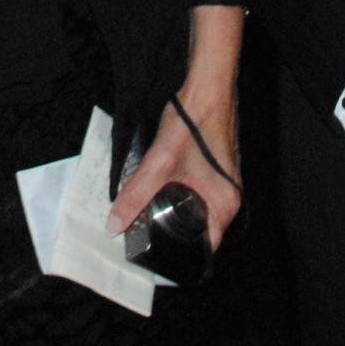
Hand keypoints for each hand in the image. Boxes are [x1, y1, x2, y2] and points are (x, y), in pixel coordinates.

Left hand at [107, 91, 242, 248]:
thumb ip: (135, 196)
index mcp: (224, 204)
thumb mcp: (159, 163)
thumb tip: (115, 225)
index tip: (156, 258)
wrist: (207, 88)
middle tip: (145, 237)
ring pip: (197, 212)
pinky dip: (180, 197)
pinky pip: (198, 195)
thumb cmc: (193, 122)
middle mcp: (229, 198)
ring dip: (175, 214)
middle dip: (173, 235)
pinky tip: (160, 192)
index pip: (206, 248)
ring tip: (148, 217)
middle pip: (200, 231)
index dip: (181, 256)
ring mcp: (224, 184)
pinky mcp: (215, 171)